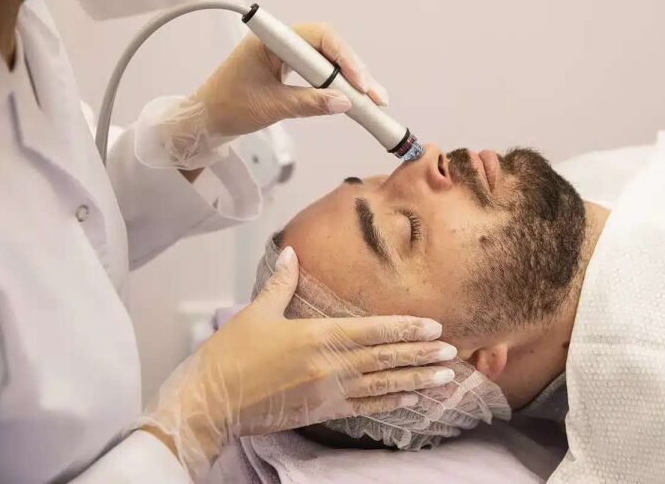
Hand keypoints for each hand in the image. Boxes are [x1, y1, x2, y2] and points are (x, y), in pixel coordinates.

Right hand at [137, 247, 455, 479]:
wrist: (211, 400)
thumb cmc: (231, 355)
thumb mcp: (257, 312)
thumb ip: (282, 282)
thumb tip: (294, 253)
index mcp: (317, 335)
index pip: (373, 330)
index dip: (406, 328)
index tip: (433, 327)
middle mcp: (330, 365)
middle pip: (386, 358)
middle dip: (422, 355)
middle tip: (452, 352)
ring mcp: (329, 391)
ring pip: (383, 386)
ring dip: (417, 381)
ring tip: (444, 378)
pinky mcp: (323, 411)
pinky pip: (365, 407)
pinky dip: (391, 403)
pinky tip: (411, 400)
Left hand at [157, 23, 387, 168]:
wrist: (205, 119)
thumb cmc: (228, 107)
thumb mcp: (272, 107)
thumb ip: (309, 104)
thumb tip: (344, 103)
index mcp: (272, 42)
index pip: (319, 38)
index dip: (343, 59)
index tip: (359, 84)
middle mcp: (282, 43)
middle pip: (329, 48)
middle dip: (354, 71)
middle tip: (375, 96)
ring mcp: (287, 56)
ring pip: (328, 61)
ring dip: (350, 81)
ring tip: (372, 101)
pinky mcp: (289, 71)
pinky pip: (319, 73)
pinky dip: (337, 86)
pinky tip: (353, 99)